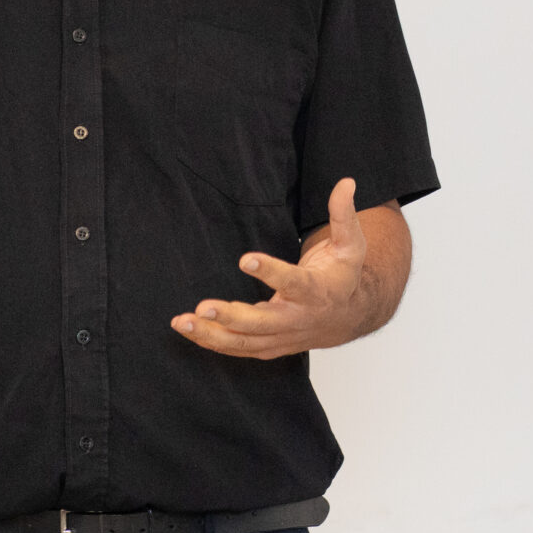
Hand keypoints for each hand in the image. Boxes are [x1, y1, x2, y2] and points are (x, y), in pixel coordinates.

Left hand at [173, 178, 374, 359]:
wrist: (348, 318)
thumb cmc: (343, 276)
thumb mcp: (351, 244)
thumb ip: (344, 215)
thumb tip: (346, 183)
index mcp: (316, 292)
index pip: (293, 282)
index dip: (270, 272)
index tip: (245, 258)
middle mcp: (297, 319)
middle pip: (262, 323)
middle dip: (231, 317)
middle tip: (203, 307)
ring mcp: (281, 336)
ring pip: (244, 342)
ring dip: (211, 334)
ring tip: (182, 321)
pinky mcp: (269, 346)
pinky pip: (238, 349)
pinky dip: (212, 342)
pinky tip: (190, 330)